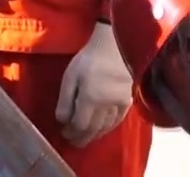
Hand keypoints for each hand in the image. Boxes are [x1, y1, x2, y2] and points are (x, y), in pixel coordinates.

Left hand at [55, 23, 131, 146]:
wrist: (114, 46)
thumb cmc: (88, 59)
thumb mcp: (70, 76)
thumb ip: (65, 100)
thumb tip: (62, 121)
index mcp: (90, 99)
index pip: (80, 125)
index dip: (71, 132)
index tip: (64, 133)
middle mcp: (106, 106)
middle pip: (93, 130)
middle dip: (82, 138)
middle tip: (73, 142)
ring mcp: (119, 104)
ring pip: (106, 127)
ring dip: (95, 135)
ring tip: (86, 137)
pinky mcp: (127, 100)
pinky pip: (118, 120)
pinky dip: (109, 128)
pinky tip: (103, 129)